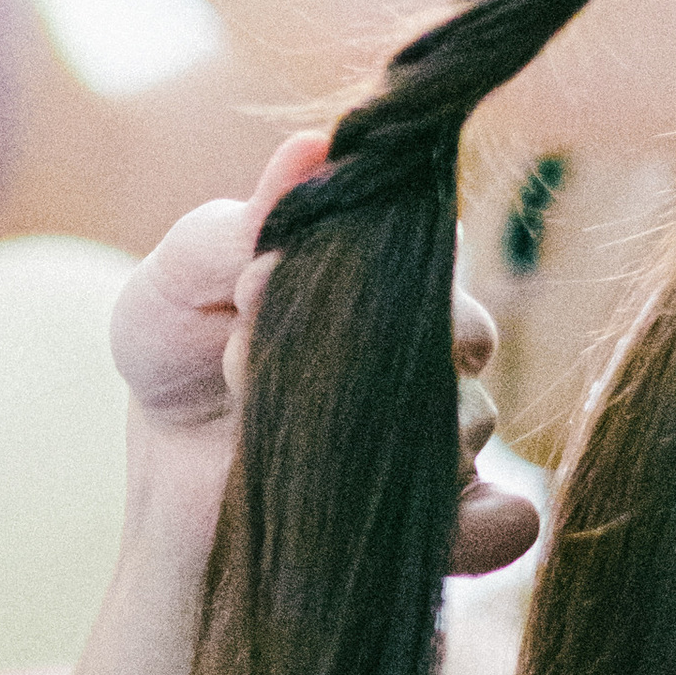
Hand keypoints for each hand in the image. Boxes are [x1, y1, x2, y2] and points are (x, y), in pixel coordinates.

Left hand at [111, 128, 538, 574]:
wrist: (167, 484)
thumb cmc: (175, 357)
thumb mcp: (180, 278)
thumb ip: (239, 223)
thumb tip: (315, 147)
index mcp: (387, 267)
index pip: (429, 241)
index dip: (355, 271)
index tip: (254, 292)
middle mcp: (436, 339)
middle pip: (464, 333)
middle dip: (352, 361)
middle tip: (244, 372)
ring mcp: (453, 428)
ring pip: (472, 424)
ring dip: (363, 443)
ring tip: (276, 442)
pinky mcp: (458, 513)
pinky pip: (508, 519)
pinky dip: (465, 527)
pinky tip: (384, 522)